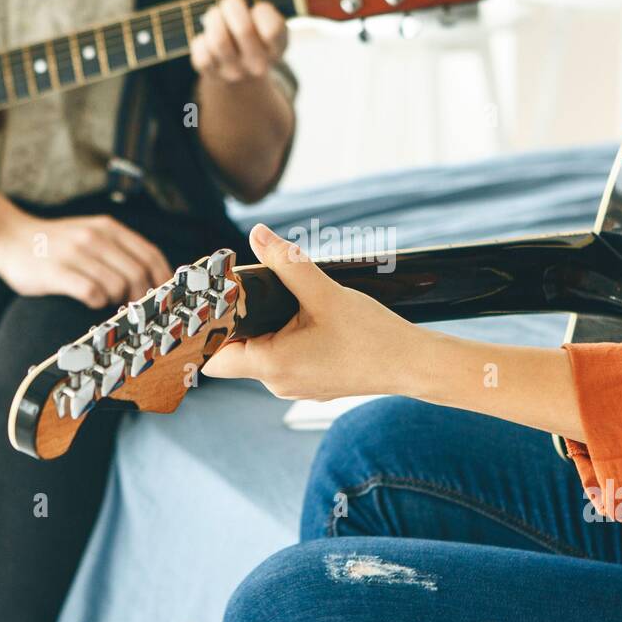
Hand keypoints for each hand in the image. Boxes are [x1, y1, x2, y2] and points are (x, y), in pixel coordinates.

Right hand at [0, 211, 171, 308]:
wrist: (8, 237)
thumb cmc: (55, 243)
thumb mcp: (91, 234)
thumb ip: (119, 249)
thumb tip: (153, 277)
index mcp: (108, 228)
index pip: (150, 255)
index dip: (163, 279)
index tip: (165, 296)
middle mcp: (94, 237)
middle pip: (138, 274)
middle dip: (141, 296)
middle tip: (132, 306)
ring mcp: (75, 254)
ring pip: (117, 285)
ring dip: (118, 300)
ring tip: (107, 301)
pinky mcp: (56, 272)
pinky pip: (92, 293)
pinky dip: (97, 302)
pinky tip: (90, 301)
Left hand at [190, 0, 287, 82]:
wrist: (241, 63)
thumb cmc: (256, 21)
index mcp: (279, 45)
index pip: (273, 29)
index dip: (262, 10)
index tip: (259, 6)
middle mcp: (261, 64)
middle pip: (243, 30)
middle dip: (231, 5)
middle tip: (230, 2)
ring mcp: (236, 73)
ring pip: (218, 41)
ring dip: (213, 18)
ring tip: (216, 15)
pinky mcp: (213, 75)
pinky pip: (200, 52)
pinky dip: (200, 38)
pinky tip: (208, 36)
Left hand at [202, 224, 420, 399]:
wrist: (413, 364)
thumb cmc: (373, 336)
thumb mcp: (325, 293)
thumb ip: (287, 263)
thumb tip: (258, 235)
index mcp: (272, 366)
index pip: (213, 359)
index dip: (207, 331)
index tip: (216, 302)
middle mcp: (278, 383)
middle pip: (237, 352)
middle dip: (241, 321)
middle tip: (254, 289)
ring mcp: (296, 387)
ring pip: (262, 355)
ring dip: (266, 328)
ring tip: (286, 300)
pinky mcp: (312, 384)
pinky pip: (285, 360)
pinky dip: (286, 339)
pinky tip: (307, 319)